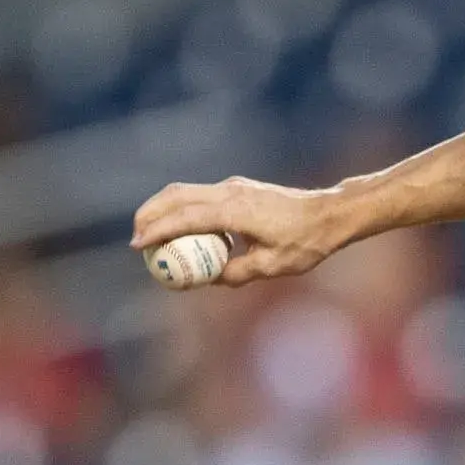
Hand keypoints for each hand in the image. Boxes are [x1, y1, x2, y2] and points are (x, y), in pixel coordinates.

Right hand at [131, 176, 342, 286]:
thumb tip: (211, 278)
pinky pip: (200, 195)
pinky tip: (179, 229)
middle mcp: (231, 191)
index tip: (138, 246)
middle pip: (177, 195)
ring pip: (186, 190)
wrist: (329, 213)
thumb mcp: (273, 266)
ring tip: (148, 231)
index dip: (159, 230)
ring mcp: (234, 186)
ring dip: (163, 207)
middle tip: (135, 238)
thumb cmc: (306, 241)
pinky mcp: (238, 188)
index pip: (187, 218)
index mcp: (237, 210)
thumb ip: (239, 273)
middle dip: (150, 213)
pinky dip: (182, 208)